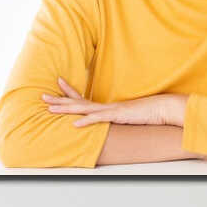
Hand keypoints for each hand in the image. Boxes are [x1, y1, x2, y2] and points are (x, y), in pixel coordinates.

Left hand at [43, 79, 186, 127]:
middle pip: (78, 101)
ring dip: (66, 108)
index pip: (84, 97)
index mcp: (108, 106)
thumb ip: (121, 117)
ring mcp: (110, 110)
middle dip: (59, 99)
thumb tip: (116, 119)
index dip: (69, 91)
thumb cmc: (149, 112)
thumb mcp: (131, 116)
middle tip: (42, 96)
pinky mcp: (117, 116)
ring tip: (50, 108)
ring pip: (83, 108)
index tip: (57, 83)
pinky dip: (85, 121)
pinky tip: (73, 123)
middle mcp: (106, 105)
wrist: (163, 107)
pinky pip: (98, 119)